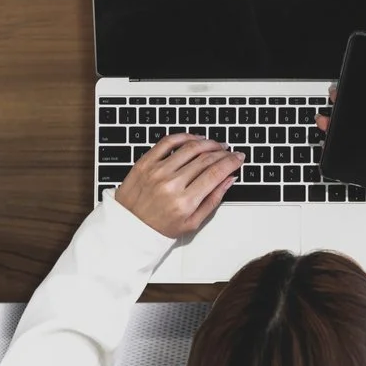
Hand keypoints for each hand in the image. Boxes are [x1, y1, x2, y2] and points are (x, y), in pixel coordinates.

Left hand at [114, 134, 242, 236]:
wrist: (127, 229)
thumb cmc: (158, 228)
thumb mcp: (192, 223)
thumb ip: (213, 200)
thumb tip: (228, 179)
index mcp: (184, 202)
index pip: (215, 173)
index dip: (231, 162)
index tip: (238, 158)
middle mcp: (171, 185)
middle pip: (205, 159)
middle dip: (222, 152)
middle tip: (229, 152)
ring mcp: (157, 172)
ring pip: (190, 147)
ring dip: (208, 142)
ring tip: (215, 145)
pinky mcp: (145, 163)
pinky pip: (168, 142)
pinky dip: (184, 136)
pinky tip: (194, 139)